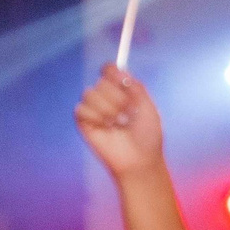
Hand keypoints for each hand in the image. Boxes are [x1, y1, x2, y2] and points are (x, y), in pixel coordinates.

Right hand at [75, 64, 164, 179]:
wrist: (139, 159)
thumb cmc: (147, 136)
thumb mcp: (148, 107)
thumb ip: (135, 87)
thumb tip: (121, 71)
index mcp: (122, 91)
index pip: (109, 70)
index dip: (112, 71)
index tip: (123, 81)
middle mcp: (106, 98)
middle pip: (101, 81)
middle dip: (117, 97)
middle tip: (127, 113)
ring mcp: (94, 110)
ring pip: (89, 93)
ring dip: (106, 108)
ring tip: (116, 123)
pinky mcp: (83, 122)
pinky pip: (81, 109)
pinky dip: (95, 118)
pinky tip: (104, 128)